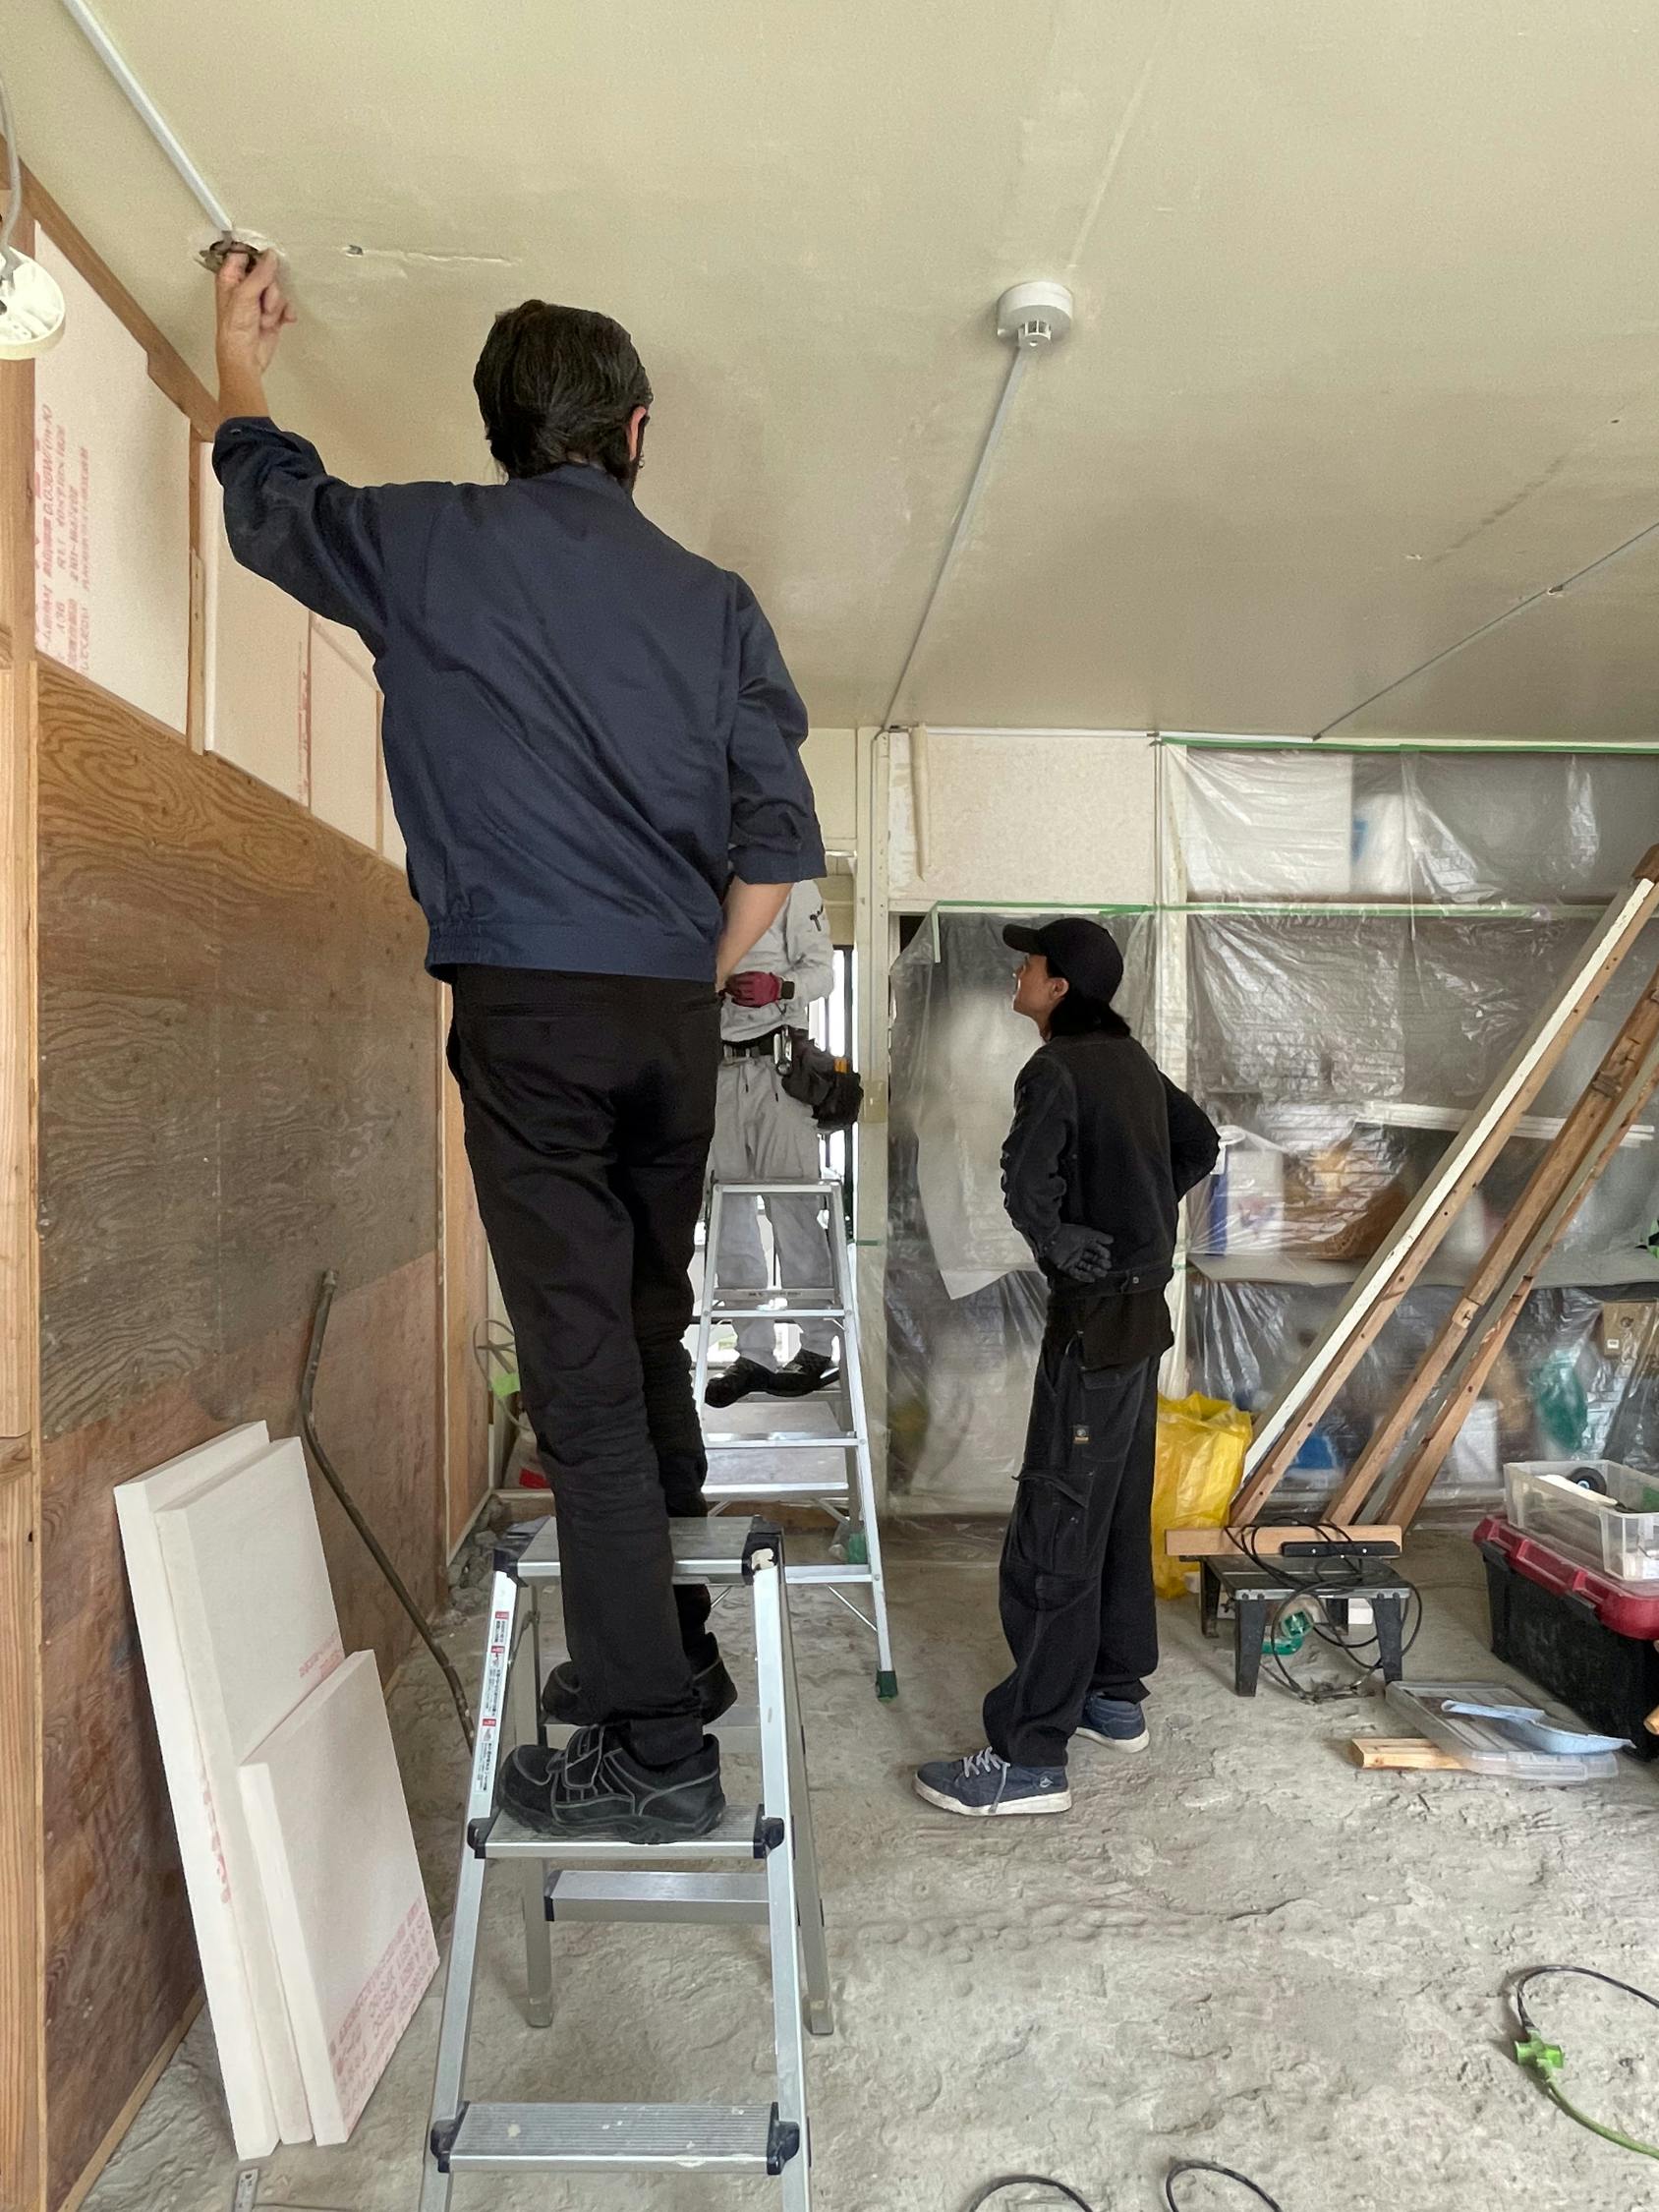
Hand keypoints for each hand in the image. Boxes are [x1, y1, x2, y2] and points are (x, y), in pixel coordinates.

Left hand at [215, 249, 294, 375]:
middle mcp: (245, 286)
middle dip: (270, 290)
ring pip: (277, 289)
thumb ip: (259, 274)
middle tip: (263, 302)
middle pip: (267, 273)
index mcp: (231, 277)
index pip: (243, 254)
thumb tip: (270, 256)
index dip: (256, 254)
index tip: (267, 261)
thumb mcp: (245, 296)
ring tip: (265, 318)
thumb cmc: (234, 330)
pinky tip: (279, 321)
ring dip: (275, 305)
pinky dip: (285, 313)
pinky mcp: (271, 312)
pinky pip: (285, 304)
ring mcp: (259, 300)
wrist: (246, 357)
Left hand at [725, 971, 782, 1007]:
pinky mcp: (757, 1002)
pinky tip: (734, 999)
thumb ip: (751, 974)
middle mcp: (754, 986)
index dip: (733, 978)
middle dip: (731, 985)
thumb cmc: (770, 981)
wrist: (779, 990)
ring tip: (729, 991)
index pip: (740, 978)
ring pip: (741, 994)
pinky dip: (738, 1001)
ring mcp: (755, 995)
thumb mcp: (761, 974)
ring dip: (733, 992)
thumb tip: (739, 975)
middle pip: (739, 986)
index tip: (729, 978)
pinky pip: (745, 1002)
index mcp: (756, 978)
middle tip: (727, 985)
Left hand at [1043, 1225, 1116, 1282]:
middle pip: (1092, 1260)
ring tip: (1102, 1273)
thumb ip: (1099, 1236)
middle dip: (1100, 1263)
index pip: (1096, 1249)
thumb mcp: (1086, 1233)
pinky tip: (1092, 1278)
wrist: (1051, 1236)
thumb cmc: (1068, 1232)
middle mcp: (1079, 1252)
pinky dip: (1084, 1276)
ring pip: (1086, 1267)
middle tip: (1107, 1266)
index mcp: (1083, 1242)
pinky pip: (1076, 1273)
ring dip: (1094, 1271)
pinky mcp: (1066, 1267)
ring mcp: (1072, 1260)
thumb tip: (1112, 1240)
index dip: (1102, 1253)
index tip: (1108, 1256)